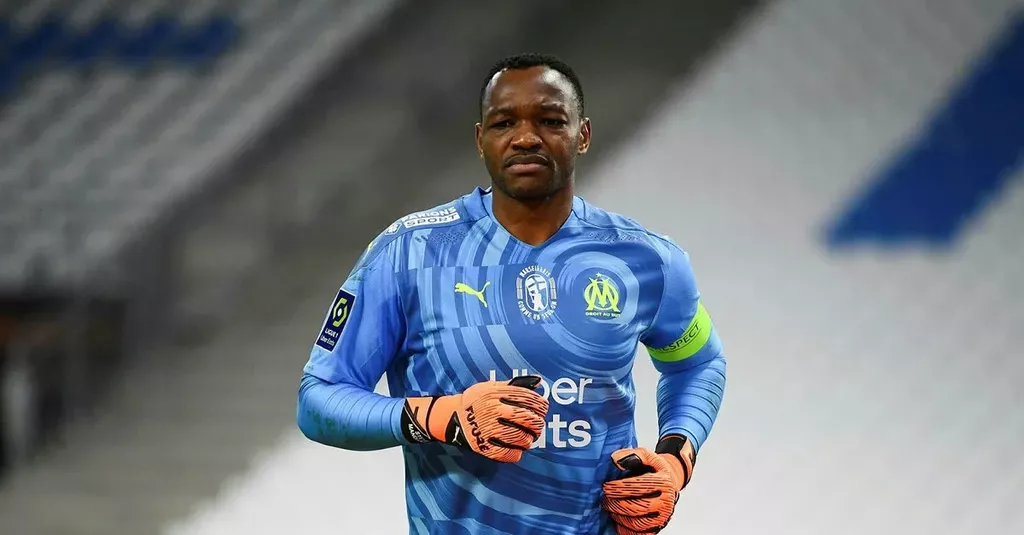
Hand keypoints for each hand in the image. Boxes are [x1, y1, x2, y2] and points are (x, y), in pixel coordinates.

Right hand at [401, 376, 548, 462]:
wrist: (451, 417)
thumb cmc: (476, 400)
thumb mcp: (492, 386)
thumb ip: (515, 385)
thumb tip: (538, 381)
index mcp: (495, 395)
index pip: (527, 399)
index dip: (540, 404)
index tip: (543, 408)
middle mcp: (492, 412)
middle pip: (526, 419)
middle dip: (537, 423)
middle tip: (538, 425)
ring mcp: (488, 430)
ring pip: (520, 438)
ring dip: (529, 439)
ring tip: (530, 437)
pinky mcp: (484, 447)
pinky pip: (507, 453)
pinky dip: (517, 453)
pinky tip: (519, 449)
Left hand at [602, 436, 694, 533]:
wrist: (669, 484)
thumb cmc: (654, 470)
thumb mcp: (648, 456)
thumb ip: (633, 455)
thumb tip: (615, 460)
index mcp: (664, 483)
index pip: (639, 486)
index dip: (619, 487)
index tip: (606, 486)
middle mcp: (666, 502)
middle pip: (637, 507)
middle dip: (616, 504)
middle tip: (604, 499)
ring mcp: (662, 517)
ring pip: (637, 523)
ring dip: (618, 516)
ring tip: (609, 508)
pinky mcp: (657, 528)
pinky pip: (638, 534)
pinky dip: (625, 529)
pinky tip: (617, 519)